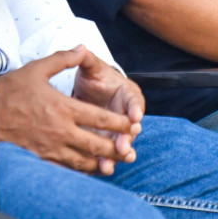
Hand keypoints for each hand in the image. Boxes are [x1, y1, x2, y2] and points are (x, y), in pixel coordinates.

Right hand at [0, 47, 137, 174]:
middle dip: (115, 147)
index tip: (131, 125)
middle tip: (129, 148)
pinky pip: (67, 167)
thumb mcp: (38, 69)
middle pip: (96, 144)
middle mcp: (60, 131)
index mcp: (63, 108)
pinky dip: (81, 169)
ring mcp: (51, 146)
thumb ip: (63, 58)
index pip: (99, 119)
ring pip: (83, 160)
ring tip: (114, 163)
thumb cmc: (12, 89)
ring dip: (101, 162)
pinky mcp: (42, 156)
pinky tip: (89, 169)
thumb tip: (81, 48)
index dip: (119, 123)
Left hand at [71, 48, 144, 173]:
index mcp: (127, 94)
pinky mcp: (107, 143)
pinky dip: (104, 162)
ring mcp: (118, 131)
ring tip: (112, 164)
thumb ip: (88, 60)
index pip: (134, 102)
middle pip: (130, 129)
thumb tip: (82, 48)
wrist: (91, 92)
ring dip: (118, 155)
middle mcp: (127, 115)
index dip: (135, 109)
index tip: (134, 118)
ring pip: (121, 145)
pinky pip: (108, 154)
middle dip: (127, 138)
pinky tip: (99, 170)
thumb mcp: (92, 68)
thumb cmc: (95, 78)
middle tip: (123, 147)